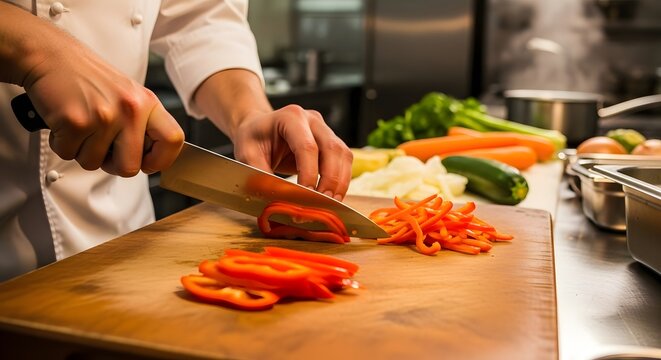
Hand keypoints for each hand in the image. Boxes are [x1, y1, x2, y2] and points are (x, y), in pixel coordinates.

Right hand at [17, 18, 183, 175]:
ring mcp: (104, 116)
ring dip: (82, 150)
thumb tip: (149, 159)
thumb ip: (141, 123)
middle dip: (112, 165)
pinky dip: (62, 143)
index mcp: (147, 103)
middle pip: (130, 168)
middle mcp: (130, 109)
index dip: (161, 160)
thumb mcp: (127, 94)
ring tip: (79, 124)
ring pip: (94, 163)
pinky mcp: (76, 122)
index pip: (173, 140)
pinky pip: (69, 154)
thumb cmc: (88, 77)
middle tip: (100, 147)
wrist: (51, 55)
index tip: (146, 163)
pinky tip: (64, 121)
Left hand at [232, 105, 352, 200]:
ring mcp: (324, 129)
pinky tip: (334, 195)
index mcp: (290, 117)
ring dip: (341, 181)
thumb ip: (261, 175)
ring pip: (343, 154)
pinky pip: (343, 160)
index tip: (306, 195)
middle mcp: (312, 120)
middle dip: (331, 179)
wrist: (259, 129)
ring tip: (333, 202)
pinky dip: (341, 179)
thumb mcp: (247, 155)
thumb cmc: (253, 139)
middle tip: (325, 202)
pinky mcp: (330, 141)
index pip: (307, 146)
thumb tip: (279, 198)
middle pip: (332, 148)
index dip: (309, 173)